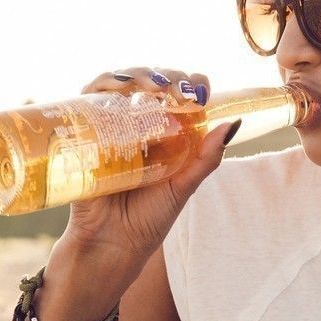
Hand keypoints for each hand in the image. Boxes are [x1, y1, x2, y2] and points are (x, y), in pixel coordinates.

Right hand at [60, 67, 235, 257]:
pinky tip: (117, 90)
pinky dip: (102, 85)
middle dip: (166, 76)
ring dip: (136, 75)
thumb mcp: (183, 187)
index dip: (191, 83)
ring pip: (121, 83)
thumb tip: (233, 123)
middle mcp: (138, 125)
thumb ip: (206, 159)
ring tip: (151, 88)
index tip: (201, 92)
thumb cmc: (148, 220)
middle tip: (176, 92)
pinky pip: (89, 99)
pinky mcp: (86, 133)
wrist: (110, 245)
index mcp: (165, 134)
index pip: (179, 93)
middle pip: (151, 81)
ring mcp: (111, 126)